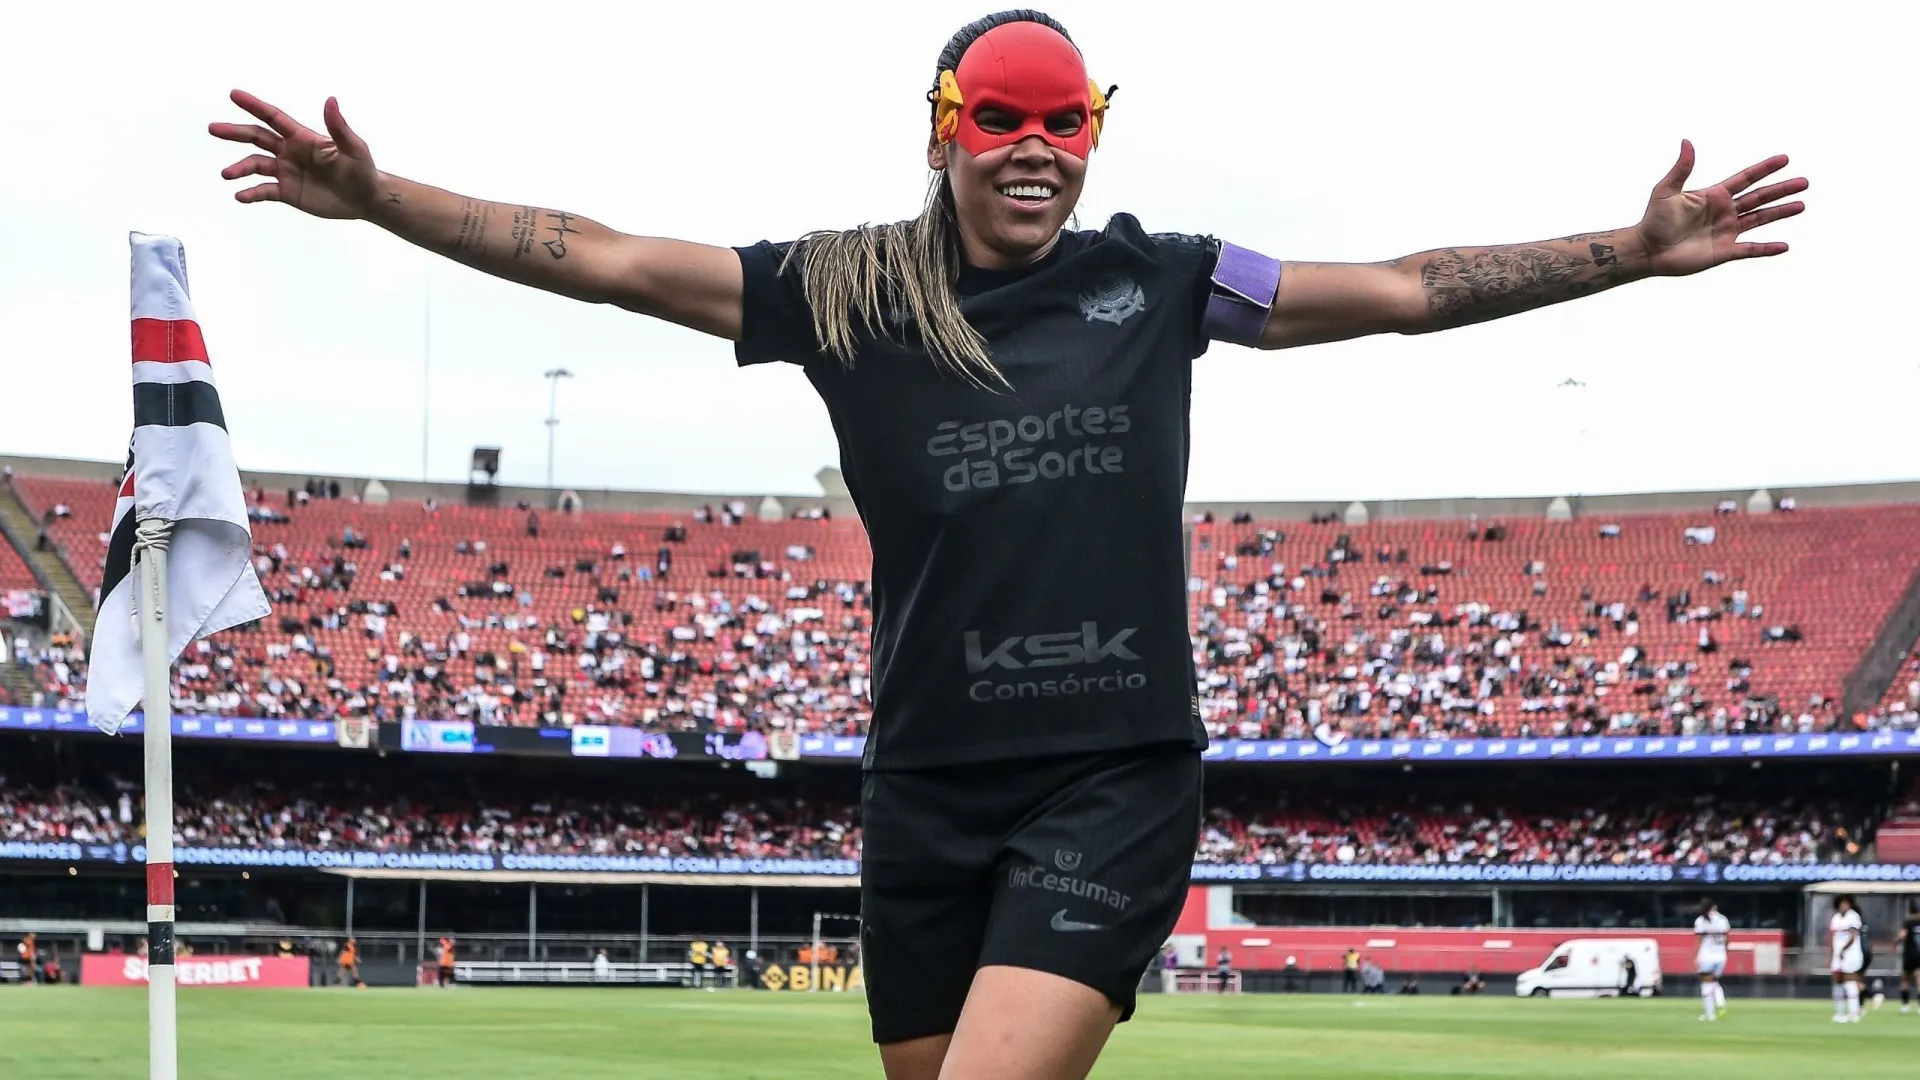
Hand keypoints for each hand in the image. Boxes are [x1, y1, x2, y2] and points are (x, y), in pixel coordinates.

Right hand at [209, 91, 379, 219]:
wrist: (365, 199)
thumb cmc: (362, 170)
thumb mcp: (353, 148)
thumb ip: (339, 127)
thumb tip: (331, 100)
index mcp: (302, 138)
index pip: (274, 118)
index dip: (254, 106)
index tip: (234, 95)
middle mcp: (290, 152)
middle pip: (257, 137)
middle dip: (235, 132)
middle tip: (213, 128)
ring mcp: (287, 172)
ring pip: (256, 165)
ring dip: (240, 168)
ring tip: (227, 174)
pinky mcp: (288, 192)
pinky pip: (264, 191)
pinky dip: (251, 193)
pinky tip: (240, 196)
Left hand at [1635, 140, 1806, 276]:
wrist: (1647, 250)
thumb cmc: (1653, 220)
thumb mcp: (1666, 191)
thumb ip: (1681, 168)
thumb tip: (1687, 142)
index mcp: (1714, 195)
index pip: (1746, 178)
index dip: (1765, 169)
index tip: (1785, 159)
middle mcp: (1724, 212)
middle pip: (1760, 198)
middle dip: (1782, 190)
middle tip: (1805, 182)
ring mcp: (1726, 231)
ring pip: (1760, 220)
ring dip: (1780, 213)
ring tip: (1801, 206)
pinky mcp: (1724, 251)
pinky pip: (1750, 249)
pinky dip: (1767, 248)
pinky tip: (1784, 246)